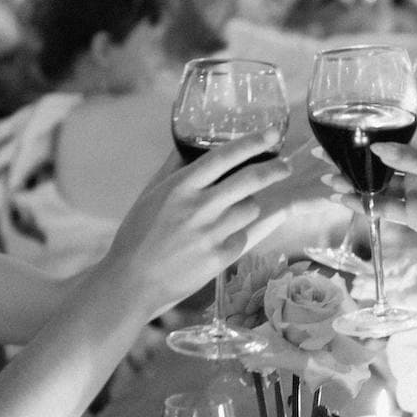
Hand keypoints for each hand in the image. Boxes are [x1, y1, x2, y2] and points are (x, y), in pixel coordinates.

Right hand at [105, 133, 294, 316]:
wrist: (132, 281)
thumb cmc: (137, 236)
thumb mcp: (150, 195)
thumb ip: (173, 169)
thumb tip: (187, 144)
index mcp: (180, 187)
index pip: (224, 156)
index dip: (253, 142)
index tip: (273, 134)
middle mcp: (200, 207)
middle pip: (251, 180)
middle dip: (274, 169)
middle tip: (284, 166)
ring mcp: (212, 234)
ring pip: (251, 208)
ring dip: (249, 205)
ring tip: (237, 210)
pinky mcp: (221, 258)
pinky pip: (243, 237)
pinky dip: (237, 234)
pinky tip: (221, 239)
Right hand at [318, 123, 416, 260]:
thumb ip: (412, 158)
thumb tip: (378, 147)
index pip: (401, 126)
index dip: (377, 122)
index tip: (349, 118)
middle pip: (382, 156)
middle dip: (355, 154)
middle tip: (324, 151)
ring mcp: (416, 189)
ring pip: (378, 182)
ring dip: (354, 180)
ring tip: (328, 177)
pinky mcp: (413, 213)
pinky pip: (383, 206)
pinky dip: (363, 203)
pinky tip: (343, 198)